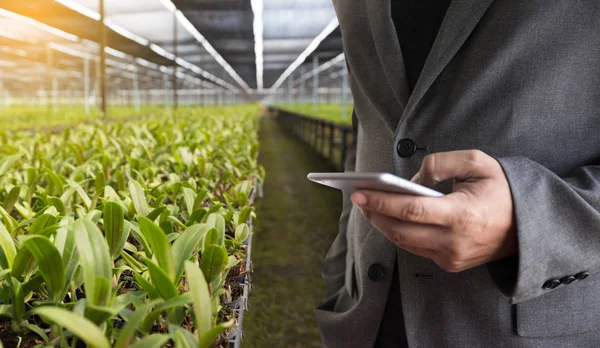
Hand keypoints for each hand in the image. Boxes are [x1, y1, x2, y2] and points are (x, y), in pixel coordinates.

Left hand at [351, 150, 516, 271]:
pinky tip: (390, 218)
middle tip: (358, 198)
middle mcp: (454, 242)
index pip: (411, 210)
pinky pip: (417, 249)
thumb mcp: (477, 162)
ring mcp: (452, 257)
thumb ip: (441, 163)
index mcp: (462, 215)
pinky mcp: (450, 264)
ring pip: (405, 243)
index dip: (381, 202)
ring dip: (383, 224)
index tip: (359, 193)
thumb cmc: (502, 189)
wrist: (528, 224)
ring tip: (369, 206)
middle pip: (401, 231)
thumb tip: (412, 179)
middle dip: (375, 214)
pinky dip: (401, 232)